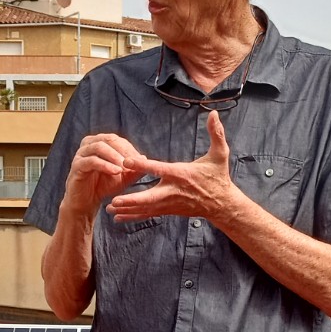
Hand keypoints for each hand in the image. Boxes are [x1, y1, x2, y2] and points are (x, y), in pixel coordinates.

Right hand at [63, 131, 146, 215]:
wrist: (86, 203)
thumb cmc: (104, 187)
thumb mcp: (123, 178)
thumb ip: (133, 169)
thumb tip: (145, 158)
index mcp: (99, 143)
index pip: (117, 140)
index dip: (130, 149)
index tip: (141, 160)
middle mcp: (88, 144)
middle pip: (108, 139)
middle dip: (123, 150)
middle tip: (134, 161)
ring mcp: (81, 154)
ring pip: (99, 147)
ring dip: (114, 156)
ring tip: (125, 167)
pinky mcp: (76, 165)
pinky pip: (92, 161)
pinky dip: (105, 165)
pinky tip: (116, 172)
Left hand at [107, 110, 238, 223]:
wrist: (221, 204)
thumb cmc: (218, 177)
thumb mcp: (220, 154)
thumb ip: (217, 134)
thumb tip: (213, 114)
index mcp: (181, 174)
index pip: (159, 169)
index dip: (142, 165)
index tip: (126, 161)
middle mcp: (173, 191)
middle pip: (149, 197)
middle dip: (131, 200)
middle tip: (114, 200)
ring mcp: (169, 203)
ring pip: (146, 208)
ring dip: (127, 209)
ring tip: (109, 209)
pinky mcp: (168, 210)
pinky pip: (148, 214)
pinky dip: (133, 215)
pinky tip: (118, 217)